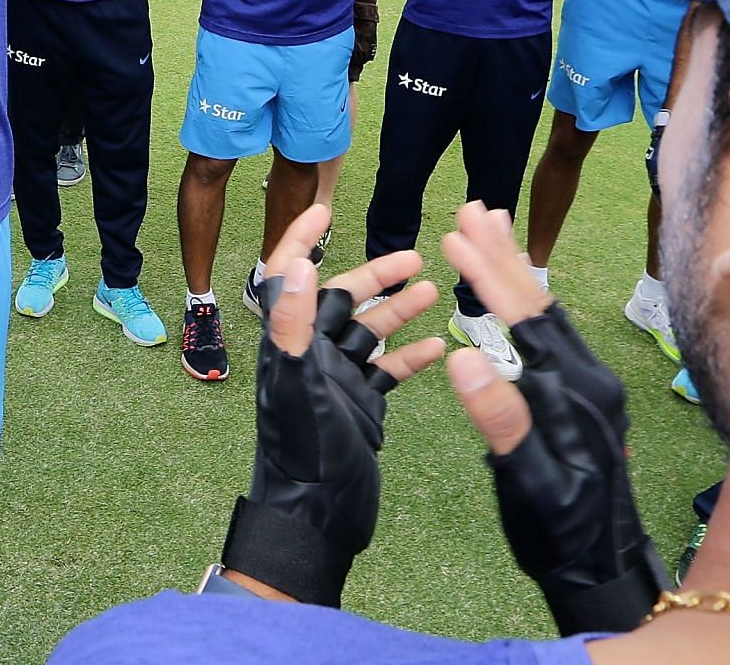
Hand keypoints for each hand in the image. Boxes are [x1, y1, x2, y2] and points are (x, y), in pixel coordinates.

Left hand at [227, 206, 444, 604]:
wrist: (316, 519)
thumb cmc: (302, 453)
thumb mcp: (297, 385)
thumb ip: (294, 326)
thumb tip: (298, 266)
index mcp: (289, 344)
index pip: (288, 277)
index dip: (301, 241)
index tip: (324, 210)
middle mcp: (311, 356)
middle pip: (342, 300)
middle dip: (375, 275)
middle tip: (417, 257)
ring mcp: (336, 381)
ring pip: (370, 332)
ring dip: (399, 311)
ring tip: (435, 290)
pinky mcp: (360, 407)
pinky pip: (387, 372)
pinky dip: (411, 356)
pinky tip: (441, 346)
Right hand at [442, 202, 668, 633]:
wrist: (604, 569)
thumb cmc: (559, 533)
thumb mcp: (528, 483)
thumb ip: (502, 420)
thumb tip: (464, 356)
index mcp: (575, 391)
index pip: (526, 318)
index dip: (489, 274)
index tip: (453, 234)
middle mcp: (590, 378)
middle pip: (541, 303)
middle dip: (504, 254)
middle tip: (473, 206)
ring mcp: (591, 387)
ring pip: (548, 314)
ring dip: (516, 270)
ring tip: (491, 229)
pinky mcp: (584, 399)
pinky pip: (551, 334)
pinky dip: (526, 301)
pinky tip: (513, 296)